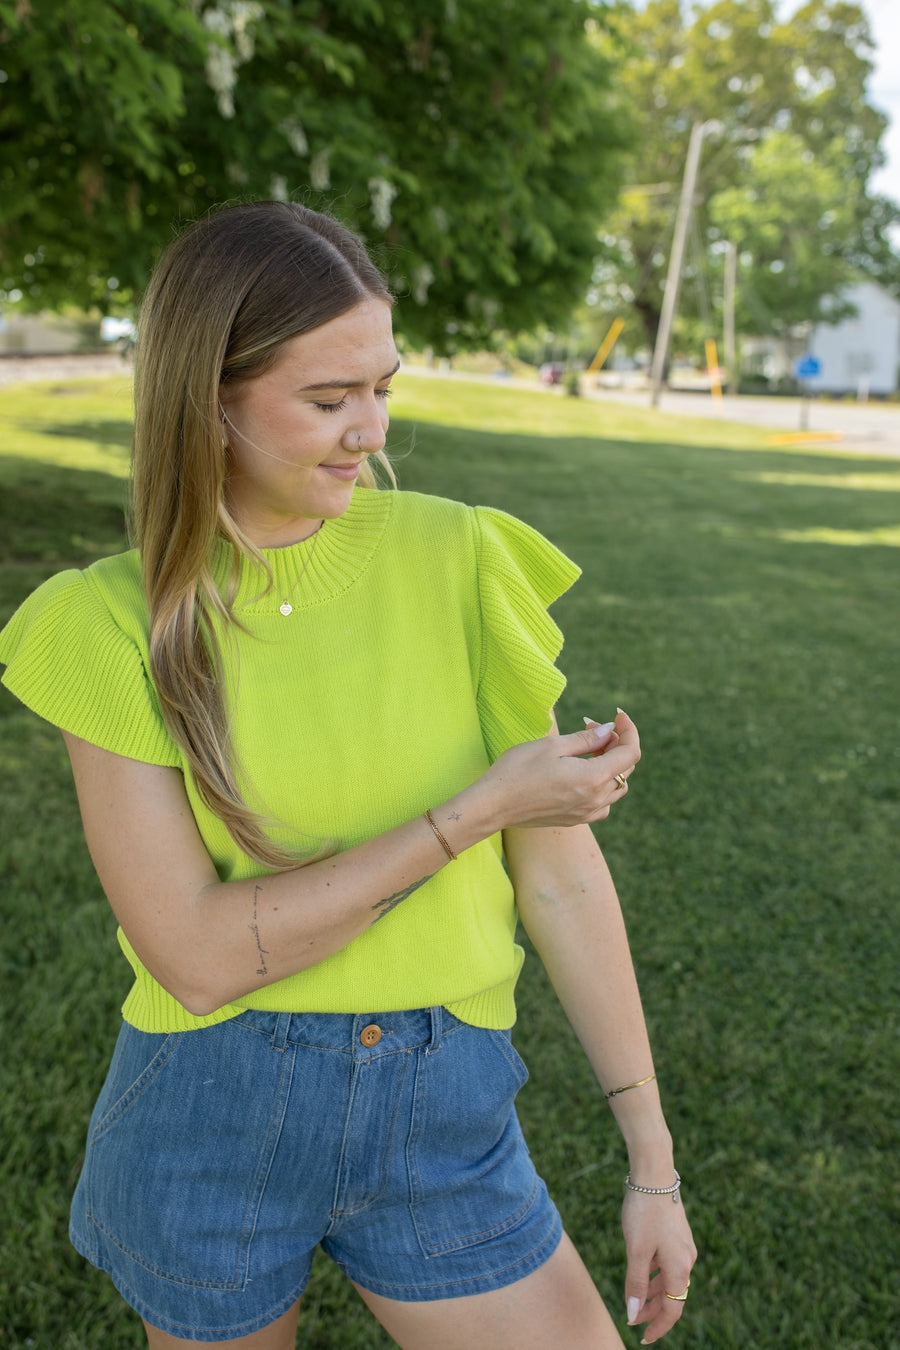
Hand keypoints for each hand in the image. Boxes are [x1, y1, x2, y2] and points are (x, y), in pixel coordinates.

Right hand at [482, 709, 639, 829]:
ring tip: (589, 749)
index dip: (629, 730)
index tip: (617, 715)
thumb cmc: (518, 770)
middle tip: (591, 727)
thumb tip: (608, 730)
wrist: (493, 805)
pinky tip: (584, 774)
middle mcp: (595, 799)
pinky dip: (603, 785)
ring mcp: (587, 813)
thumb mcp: (553, 746)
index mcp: (593, 778)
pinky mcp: (576, 820)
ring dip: (611, 765)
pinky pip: (604, 802)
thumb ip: (586, 739)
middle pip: (625, 769)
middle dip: (615, 743)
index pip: (630, 753)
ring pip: (617, 787)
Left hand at [621, 1189, 697, 1343]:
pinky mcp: (678, 1234)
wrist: (654, 1174)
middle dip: (653, 1310)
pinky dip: (655, 1273)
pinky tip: (641, 1269)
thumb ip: (635, 1284)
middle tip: (633, 1319)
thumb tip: (633, 1314)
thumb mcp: (635, 1251)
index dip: (658, 1326)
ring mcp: (683, 1246)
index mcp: (679, 1267)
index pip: (673, 1310)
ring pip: (669, 1278)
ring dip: (653, 1292)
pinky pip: (668, 1263)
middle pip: (672, 1296)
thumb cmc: (643, 1212)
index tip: (643, 1337)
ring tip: (634, 1297)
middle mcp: (687, 1259)